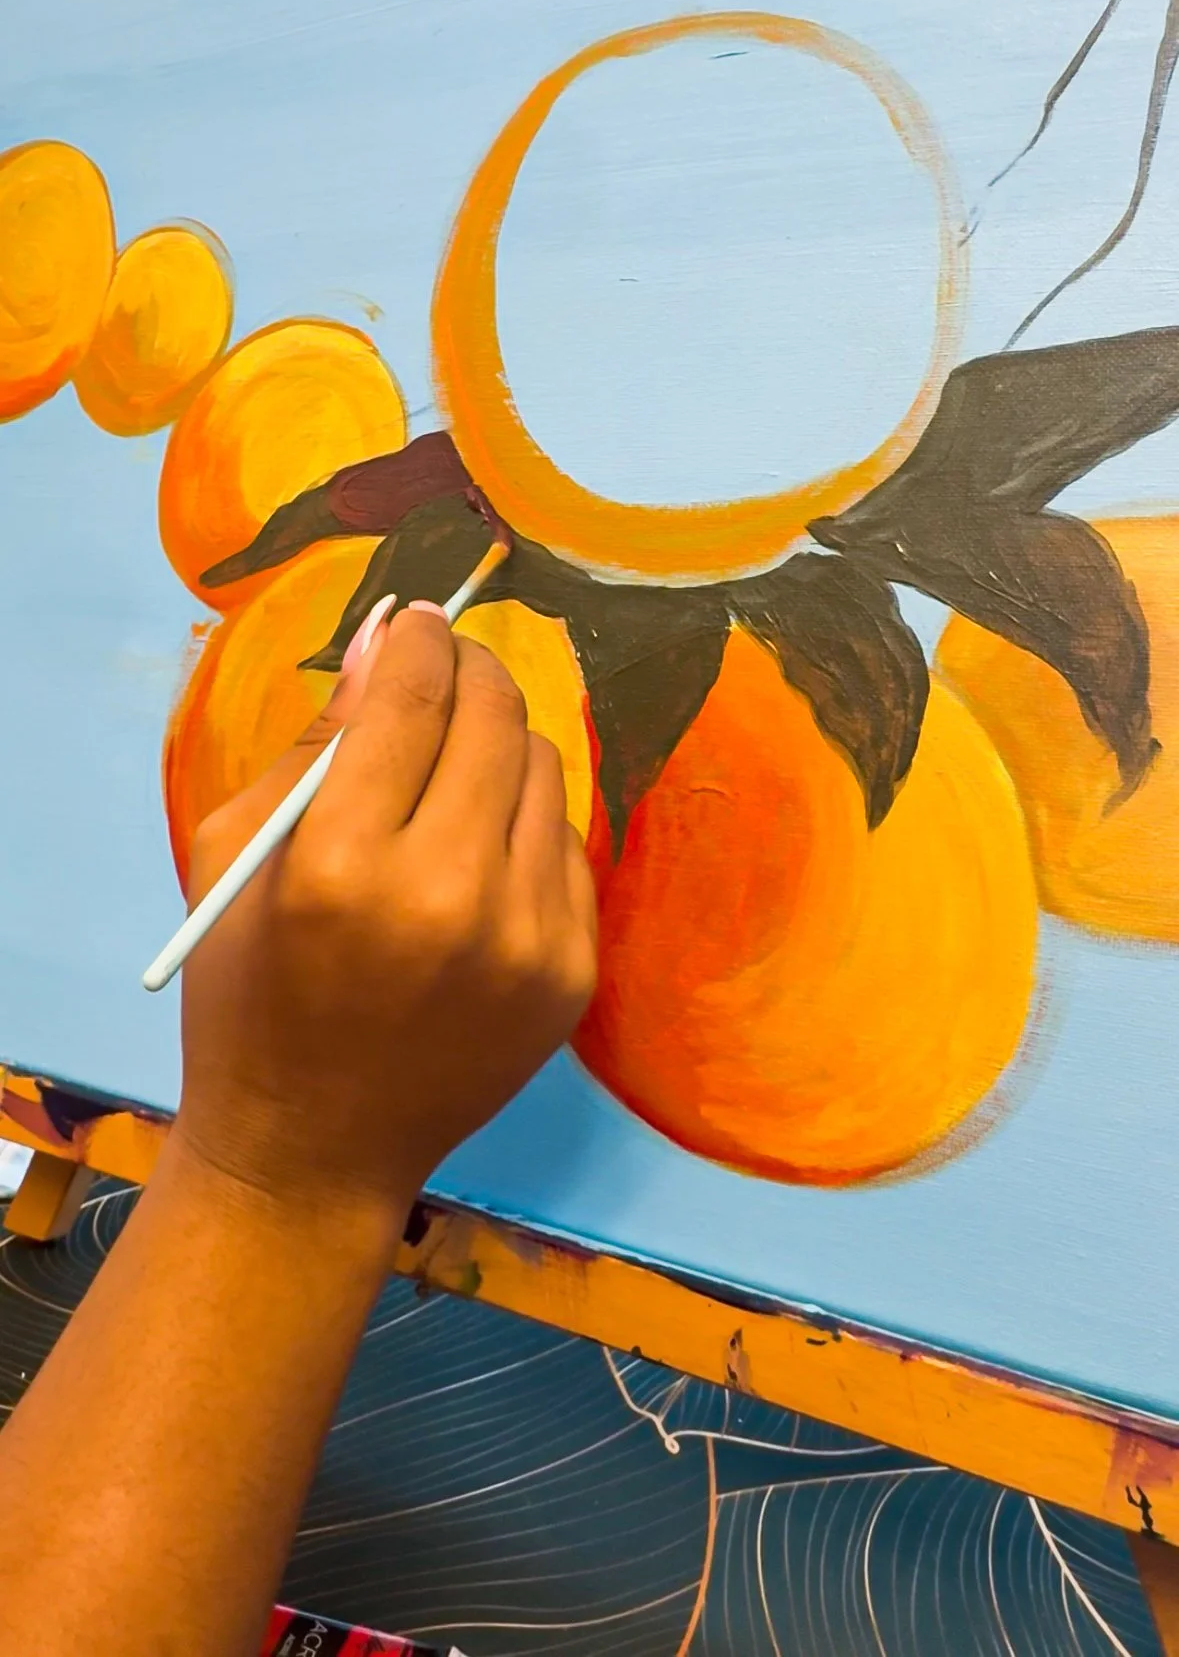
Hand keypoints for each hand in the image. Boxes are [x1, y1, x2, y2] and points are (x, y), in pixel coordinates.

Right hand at [173, 600, 597, 1251]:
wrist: (314, 1152)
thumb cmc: (248, 996)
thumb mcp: (236, 857)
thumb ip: (316, 742)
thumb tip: (386, 638)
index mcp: (343, 864)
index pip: (413, 696)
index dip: (418, 638)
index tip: (416, 619)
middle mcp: (449, 894)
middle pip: (496, 717)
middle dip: (468, 672)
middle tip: (442, 669)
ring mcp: (528, 938)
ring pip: (545, 770)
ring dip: (499, 745)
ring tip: (451, 769)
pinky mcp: (573, 973)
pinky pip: (567, 845)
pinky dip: (525, 824)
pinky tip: (477, 850)